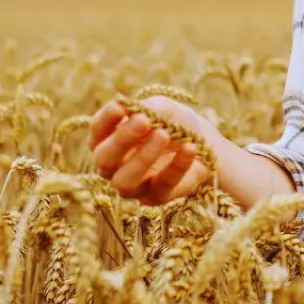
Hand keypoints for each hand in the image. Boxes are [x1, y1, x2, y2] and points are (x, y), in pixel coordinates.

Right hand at [89, 95, 222, 204]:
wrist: (206, 143)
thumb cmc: (175, 122)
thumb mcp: (165, 109)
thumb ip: (151, 108)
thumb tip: (137, 110)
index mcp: (108, 140)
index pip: (97, 131)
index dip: (105, 119)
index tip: (120, 106)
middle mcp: (113, 167)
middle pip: (104, 159)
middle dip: (122, 139)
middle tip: (143, 121)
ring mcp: (133, 185)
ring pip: (125, 181)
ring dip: (143, 157)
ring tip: (163, 135)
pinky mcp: (157, 197)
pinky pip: (163, 185)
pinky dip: (177, 165)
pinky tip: (189, 148)